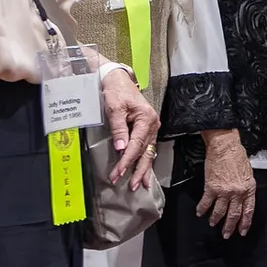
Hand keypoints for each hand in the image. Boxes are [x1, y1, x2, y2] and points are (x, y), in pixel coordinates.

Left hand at [101, 68, 159, 189]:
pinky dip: (145, 161)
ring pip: (148, 152)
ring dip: (143, 169)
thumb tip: (121, 148)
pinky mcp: (146, 130)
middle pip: (146, 152)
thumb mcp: (114, 108)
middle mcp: (152, 124)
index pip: (136, 145)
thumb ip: (118, 128)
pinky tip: (145, 172)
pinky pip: (147, 148)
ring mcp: (151, 127)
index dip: (127, 161)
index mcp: (146, 118)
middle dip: (138, 170)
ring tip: (141, 185)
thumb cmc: (116, 91)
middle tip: (132, 186)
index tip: (118, 172)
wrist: (118, 80)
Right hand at [197, 129, 256, 236]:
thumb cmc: (237, 157)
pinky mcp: (211, 188)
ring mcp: (224, 191)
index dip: (245, 223)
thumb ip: (246, 188)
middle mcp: (237, 193)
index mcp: (248, 189)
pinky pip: (206, 203)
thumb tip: (242, 199)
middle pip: (234, 214)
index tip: (242, 231)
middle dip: (230, 226)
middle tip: (226, 235)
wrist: (225, 147)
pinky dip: (202, 209)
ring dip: (215, 220)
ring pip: (220, 211)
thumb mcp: (248, 174)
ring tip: (212, 224)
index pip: (248, 211)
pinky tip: (200, 213)